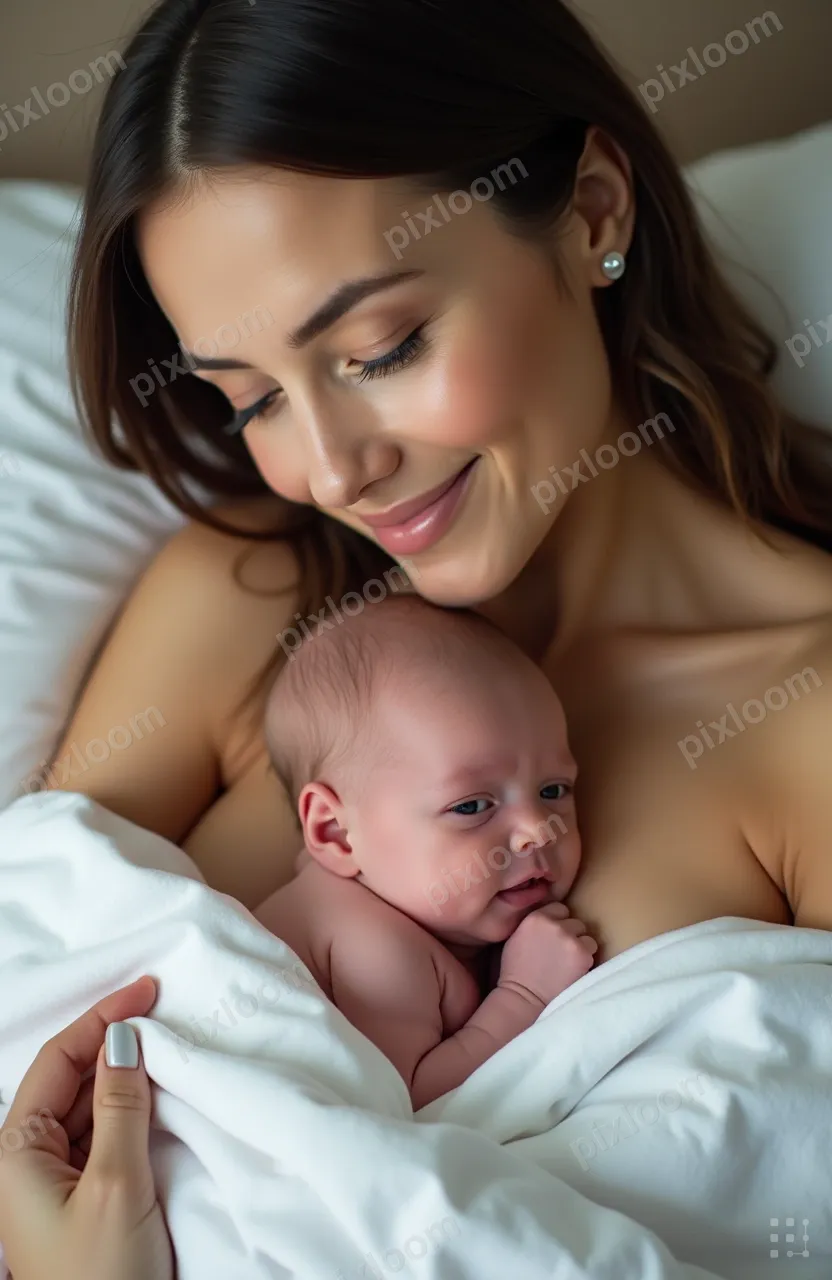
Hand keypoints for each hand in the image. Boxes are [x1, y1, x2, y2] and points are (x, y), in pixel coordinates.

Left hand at [0, 976, 172, 1279]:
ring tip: (169, 1044)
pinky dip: (132, 1106)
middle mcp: (26, 1159)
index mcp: (15, 1151)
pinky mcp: (83, 1196)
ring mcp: (53, 1179)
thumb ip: (120, 1105)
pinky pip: (103, 1132)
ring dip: (126, 1073)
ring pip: (89, 1103)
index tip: (147, 988)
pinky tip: (161, 1093)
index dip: (102, 1017)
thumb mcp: (115, 1183)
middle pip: (71, 1077)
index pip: (59, 1060)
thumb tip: (125, 1038)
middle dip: (116, 1040)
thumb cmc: (100, 1277)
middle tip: (167, 1009)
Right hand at [498, 902, 596, 1005]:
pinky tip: (573, 970)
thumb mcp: (518, 936)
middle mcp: (555, 924)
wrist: (524, 997)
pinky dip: (585, 959)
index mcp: (536, 917)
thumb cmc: (516, 970)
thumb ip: (535, 923)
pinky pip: (592, 950)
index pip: (560, 908)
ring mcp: (570, 939)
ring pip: (587, 936)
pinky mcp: (583, 955)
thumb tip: (551, 919)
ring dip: (581, 947)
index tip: (555, 936)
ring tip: (568, 963)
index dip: (559, 922)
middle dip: (571, 935)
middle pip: (575, 922)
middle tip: (562, 952)